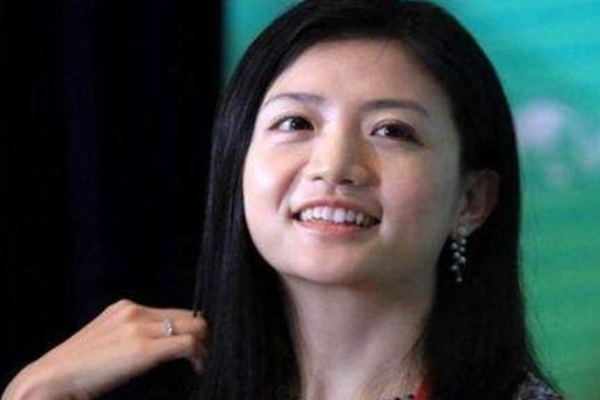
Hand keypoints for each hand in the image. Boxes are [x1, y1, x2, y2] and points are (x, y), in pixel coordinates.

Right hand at [1, 299, 208, 399]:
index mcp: (124, 309)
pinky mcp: (142, 349)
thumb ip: (129, 338)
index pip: (174, 311)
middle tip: (207, 355)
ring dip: (204, 345)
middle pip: (188, 316)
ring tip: (203, 362)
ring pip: (193, 326)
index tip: (199, 345)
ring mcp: (138, 328)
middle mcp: (134, 311)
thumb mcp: (106, 343)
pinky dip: (199, 356)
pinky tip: (198, 368)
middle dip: (204, 335)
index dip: (192, 328)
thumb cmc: (76, 372)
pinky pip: (186, 345)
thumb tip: (156, 347)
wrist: (49, 381)